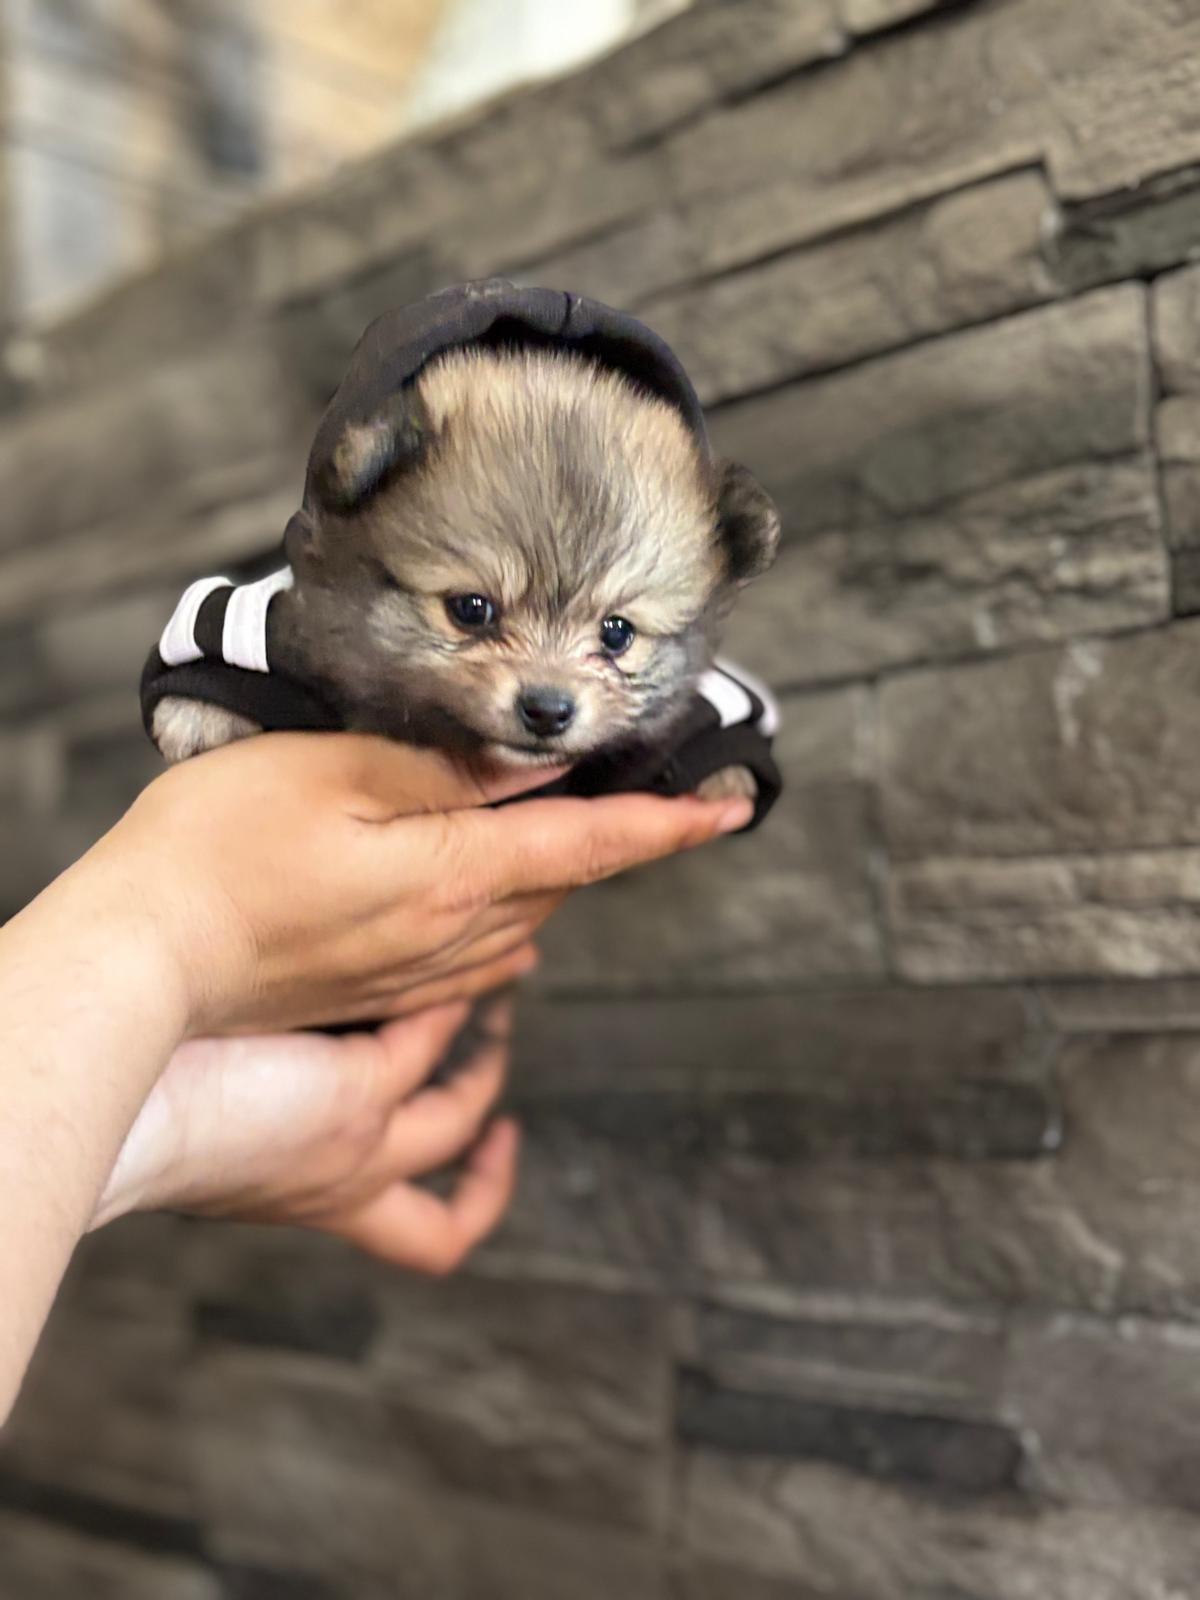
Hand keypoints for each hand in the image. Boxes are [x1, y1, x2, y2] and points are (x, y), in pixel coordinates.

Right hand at [81, 731, 751, 1034]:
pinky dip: (505, 916)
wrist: (141, 965)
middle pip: (564, 883)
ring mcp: (416, 976)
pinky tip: (494, 901)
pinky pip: (475, 957)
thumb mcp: (336, 772)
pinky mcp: (379, 996)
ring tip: (572, 831)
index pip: (592, 845)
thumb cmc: (220, 852)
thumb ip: (447, 772)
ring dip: (558, 877)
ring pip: (524, 922)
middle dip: (612, 838)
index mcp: (455, 874)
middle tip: (649, 796)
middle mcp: (453, 937)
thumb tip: (537, 765)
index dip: (669, 824)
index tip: (730, 808)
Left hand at [94, 998, 520, 1274]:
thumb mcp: (230, 1088)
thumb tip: (327, 1008)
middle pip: (442, 1230)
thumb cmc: (142, 1085)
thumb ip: (290, 1065)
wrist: (113, 1101)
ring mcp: (356, 1149)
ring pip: (458, 1122)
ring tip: (485, 985)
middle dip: (489, 1161)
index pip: (411, 1235)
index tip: (484, 1138)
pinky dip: (435, 992)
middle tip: (490, 1058)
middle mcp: (340, 1188)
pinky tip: (429, 951)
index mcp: (309, 1198)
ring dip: (481, 1053)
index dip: (468, 1200)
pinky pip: (428, 1034)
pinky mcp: (353, 1096)